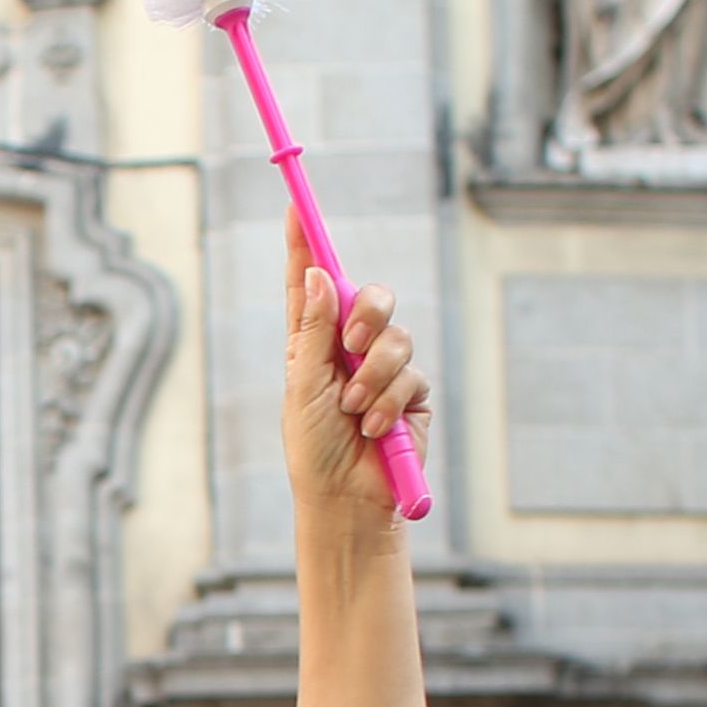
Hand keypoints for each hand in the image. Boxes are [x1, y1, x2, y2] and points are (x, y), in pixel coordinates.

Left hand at [278, 226, 426, 527]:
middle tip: (352, 343)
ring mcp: (382, 370)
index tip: (296, 208)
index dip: (304, 246)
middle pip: (368, 296)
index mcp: (311, 343)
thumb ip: (314, 330)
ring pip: (395, 336)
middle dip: (365, 312)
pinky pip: (410, 374)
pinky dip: (388, 401)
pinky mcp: (411, 394)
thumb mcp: (302, 386)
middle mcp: (348, 349)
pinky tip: (373, 428)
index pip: (308, 284)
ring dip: (373, 375)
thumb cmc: (313, 448)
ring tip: (353, 411)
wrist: (346, 499)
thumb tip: (315, 274)